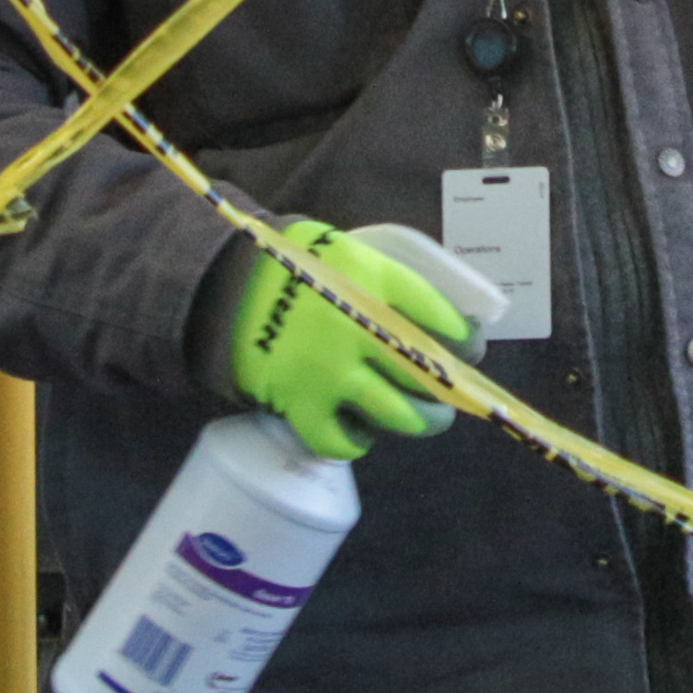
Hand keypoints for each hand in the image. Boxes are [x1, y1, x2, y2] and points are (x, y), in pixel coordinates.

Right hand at [230, 221, 467, 460]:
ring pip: (399, 414)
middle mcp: (360, 328)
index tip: (470, 349)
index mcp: (375, 280)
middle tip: (451, 397)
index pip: (441, 317)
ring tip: (425, 420)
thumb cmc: (293, 265)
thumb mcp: (346, 250)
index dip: (464, 339)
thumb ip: (388, 279)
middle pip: (428, 373)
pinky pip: (342, 441)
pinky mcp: (300, 404)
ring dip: (421, 422)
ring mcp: (331, 370)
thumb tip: (438, 315)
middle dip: (449, 392)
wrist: (222, 286)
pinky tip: (362, 431)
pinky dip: (357, 442)